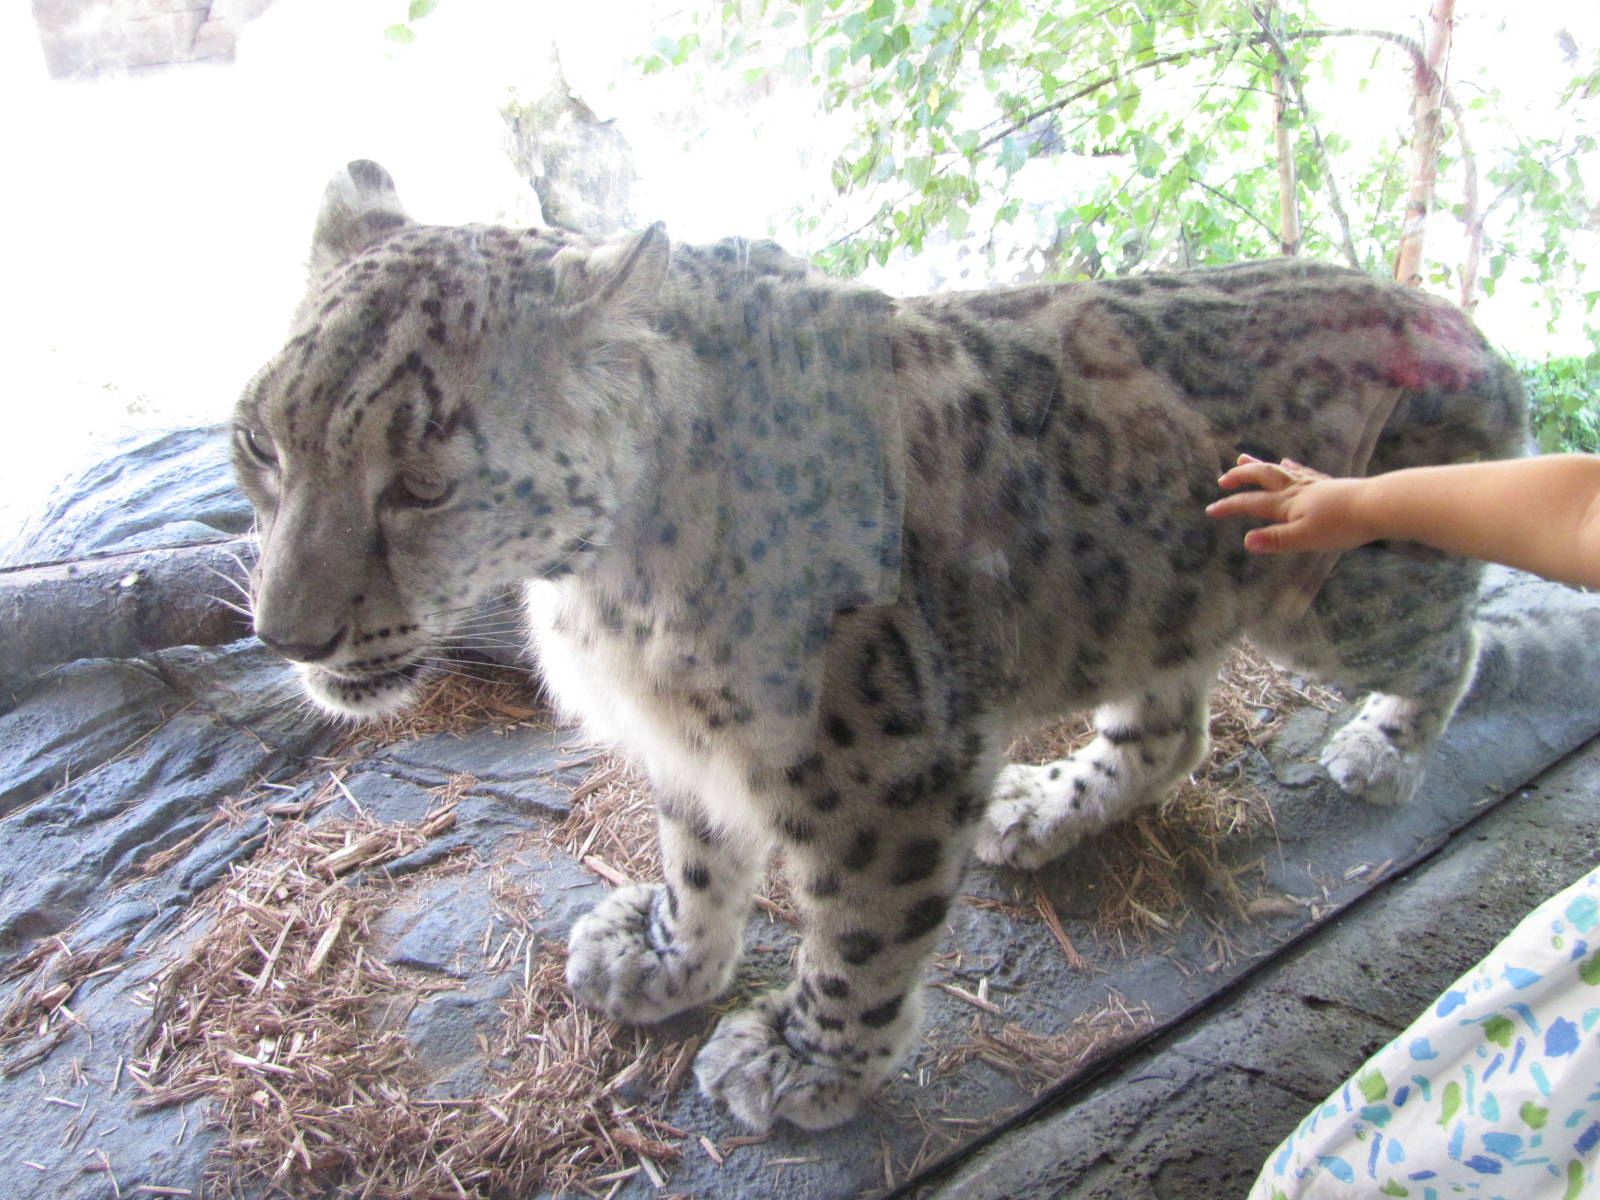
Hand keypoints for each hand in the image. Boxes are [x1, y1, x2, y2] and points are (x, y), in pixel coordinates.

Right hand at [1205, 454, 1368, 554]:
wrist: (1377, 505)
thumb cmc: (1342, 526)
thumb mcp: (1305, 539)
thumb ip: (1275, 540)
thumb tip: (1246, 541)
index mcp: (1287, 505)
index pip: (1251, 504)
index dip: (1229, 507)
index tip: (1210, 511)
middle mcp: (1296, 490)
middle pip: (1262, 477)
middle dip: (1240, 477)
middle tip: (1223, 479)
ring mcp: (1312, 485)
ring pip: (1279, 471)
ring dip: (1260, 466)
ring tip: (1244, 458)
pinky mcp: (1329, 485)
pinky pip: (1304, 472)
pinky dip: (1292, 467)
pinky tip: (1289, 463)